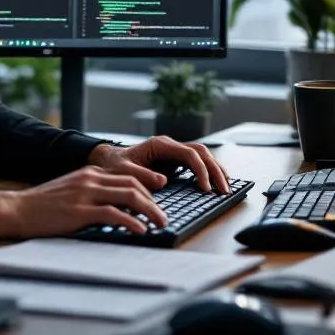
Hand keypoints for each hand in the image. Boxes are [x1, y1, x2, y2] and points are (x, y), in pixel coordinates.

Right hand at [0, 166, 168, 238]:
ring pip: (129, 196)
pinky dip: (131, 222)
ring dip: (149, 210)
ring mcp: (86, 193)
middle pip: (133, 183)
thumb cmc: (44, 204)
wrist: (18, 208)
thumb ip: (93, 193)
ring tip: (160, 223)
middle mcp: (91, 178)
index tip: (159, 200)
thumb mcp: (72, 190)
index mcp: (90, 172)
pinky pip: (113, 214)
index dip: (148, 187)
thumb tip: (118, 207)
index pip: (128, 175)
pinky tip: (140, 230)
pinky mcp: (80, 211)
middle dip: (154, 200)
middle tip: (163, 216)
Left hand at [88, 135, 230, 193]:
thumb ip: (141, 175)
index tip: (206, 188)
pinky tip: (216, 182)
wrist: (107, 161)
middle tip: (225, 190)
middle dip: (215, 171)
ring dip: (216, 170)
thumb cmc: (114, 166)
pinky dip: (209, 171)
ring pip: (202, 156)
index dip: (200, 171)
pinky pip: (197, 162)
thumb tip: (163, 181)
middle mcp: (169, 145)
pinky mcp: (174, 160)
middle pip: (201, 153)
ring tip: (227, 187)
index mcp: (160, 145)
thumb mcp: (123, 171)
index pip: (189, 154)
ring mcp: (173, 152)